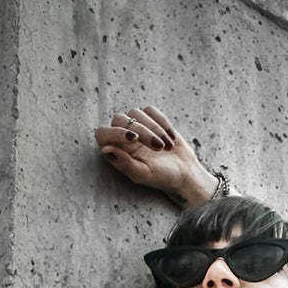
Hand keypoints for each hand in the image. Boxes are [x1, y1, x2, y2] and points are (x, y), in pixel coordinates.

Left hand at [93, 104, 220, 208]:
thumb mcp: (143, 174)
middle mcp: (122, 136)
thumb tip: (105, 149)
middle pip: (120, 120)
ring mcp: (136, 125)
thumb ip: (124, 163)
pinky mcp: (150, 119)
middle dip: (142, 131)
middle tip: (158, 147)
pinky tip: (171, 138)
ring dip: (154, 128)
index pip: (103, 134)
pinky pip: (151, 110)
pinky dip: (162, 122)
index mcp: (116, 151)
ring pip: (136, 112)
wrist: (184, 173)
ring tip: (166, 147)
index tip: (134, 138)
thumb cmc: (161, 177)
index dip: (115, 132)